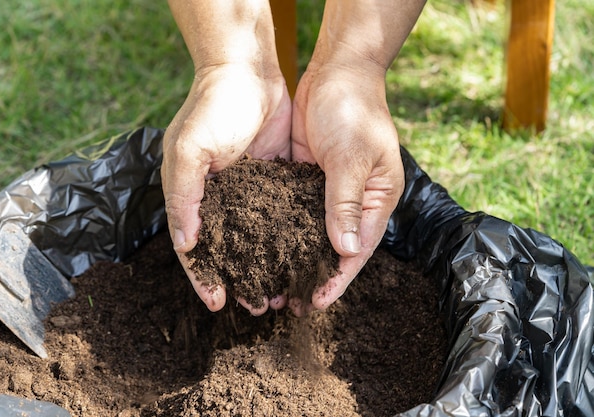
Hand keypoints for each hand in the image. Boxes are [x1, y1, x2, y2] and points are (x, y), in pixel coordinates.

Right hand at [161, 64, 291, 313]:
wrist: (248, 70)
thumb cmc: (213, 107)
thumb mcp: (190, 149)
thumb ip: (185, 195)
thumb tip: (186, 243)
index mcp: (191, 195)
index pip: (193, 247)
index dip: (203, 276)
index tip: (218, 303)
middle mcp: (217, 198)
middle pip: (226, 250)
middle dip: (240, 279)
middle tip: (259, 305)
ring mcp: (245, 191)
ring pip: (254, 240)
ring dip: (265, 266)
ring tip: (281, 291)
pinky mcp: (272, 180)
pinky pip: (277, 216)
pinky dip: (284, 239)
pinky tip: (298, 257)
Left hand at [290, 63, 404, 315]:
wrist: (338, 70)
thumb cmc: (355, 108)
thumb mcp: (352, 156)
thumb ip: (346, 202)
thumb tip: (346, 251)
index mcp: (376, 199)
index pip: (357, 250)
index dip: (337, 279)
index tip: (316, 303)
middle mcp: (356, 201)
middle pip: (334, 249)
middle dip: (313, 277)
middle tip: (287, 304)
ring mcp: (330, 191)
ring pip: (311, 234)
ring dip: (294, 259)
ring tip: (271, 284)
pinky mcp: (307, 178)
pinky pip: (295, 211)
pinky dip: (281, 231)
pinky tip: (261, 247)